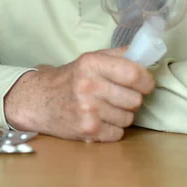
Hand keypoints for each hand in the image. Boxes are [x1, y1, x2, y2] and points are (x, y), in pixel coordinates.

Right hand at [4, 48, 154, 142]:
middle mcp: (89, 85)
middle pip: (135, 99)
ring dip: (121, 115)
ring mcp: (88, 110)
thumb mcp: (90, 59)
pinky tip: (99, 120)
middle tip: (117, 96)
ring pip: (128, 118)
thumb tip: (148, 53)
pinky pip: (118, 133)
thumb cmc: (70, 79)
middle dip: (131, 99)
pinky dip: (112, 129)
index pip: (134, 74)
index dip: (146, 81)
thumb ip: (119, 55)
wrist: (39, 100)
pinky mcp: (87, 130)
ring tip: (104, 108)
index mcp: (91, 63)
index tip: (144, 83)